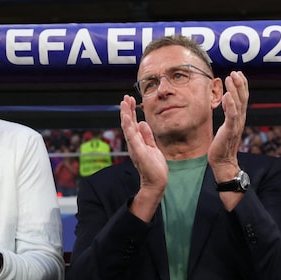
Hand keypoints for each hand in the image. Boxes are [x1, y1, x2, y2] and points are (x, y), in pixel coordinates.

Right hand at [120, 95, 166, 220]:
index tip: (130, 100)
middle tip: (125, 97)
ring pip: (128, 128)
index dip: (131, 111)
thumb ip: (147, 135)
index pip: (133, 124)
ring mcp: (135, 147)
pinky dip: (129, 126)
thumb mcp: (152, 147)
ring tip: (124, 103)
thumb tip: (143, 122)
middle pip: (128, 124)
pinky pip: (132, 137)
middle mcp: (134, 143)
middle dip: (127, 110)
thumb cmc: (154, 167)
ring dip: (126, 115)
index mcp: (137, 141)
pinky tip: (127, 118)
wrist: (156, 182)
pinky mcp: (138, 152)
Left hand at [209, 71, 247, 180]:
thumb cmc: (222, 145)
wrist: (223, 162)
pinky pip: (232, 116)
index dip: (242, 85)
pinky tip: (227, 95)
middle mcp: (240, 120)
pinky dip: (230, 105)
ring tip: (230, 77)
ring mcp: (236, 125)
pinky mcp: (229, 131)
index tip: (238, 73)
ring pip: (238, 104)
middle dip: (240, 84)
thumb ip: (228, 113)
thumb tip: (227, 100)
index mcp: (239, 118)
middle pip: (243, 98)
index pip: (243, 98)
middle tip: (235, 72)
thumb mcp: (226, 125)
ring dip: (235, 90)